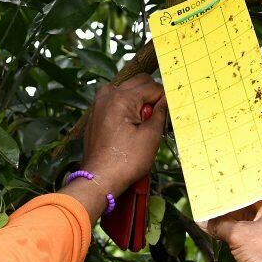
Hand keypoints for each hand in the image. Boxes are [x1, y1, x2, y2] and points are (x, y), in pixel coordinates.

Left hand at [81, 74, 166, 193]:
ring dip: (137, 100)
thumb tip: (166, 100)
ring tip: (140, 124)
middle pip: (139, 82)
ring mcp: (99, 103)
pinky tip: (128, 127)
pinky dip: (125, 107)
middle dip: (150, 97)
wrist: (100, 178)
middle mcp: (107, 94)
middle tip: (152, 119)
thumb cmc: (125, 161)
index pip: (152, 87)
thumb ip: (160, 112)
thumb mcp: (151, 136)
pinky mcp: (95, 113)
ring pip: (127, 89)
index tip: (165, 115)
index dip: (163, 100)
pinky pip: (115, 100)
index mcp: (121, 98)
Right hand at [201, 193, 261, 261]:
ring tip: (210, 218)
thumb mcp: (239, 235)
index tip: (211, 189)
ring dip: (232, 220)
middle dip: (228, 206)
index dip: (228, 189)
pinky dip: (239, 232)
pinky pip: (254, 232)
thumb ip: (219, 225)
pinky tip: (223, 232)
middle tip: (206, 203)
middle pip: (249, 203)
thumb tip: (203, 222)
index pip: (249, 187)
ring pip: (250, 219)